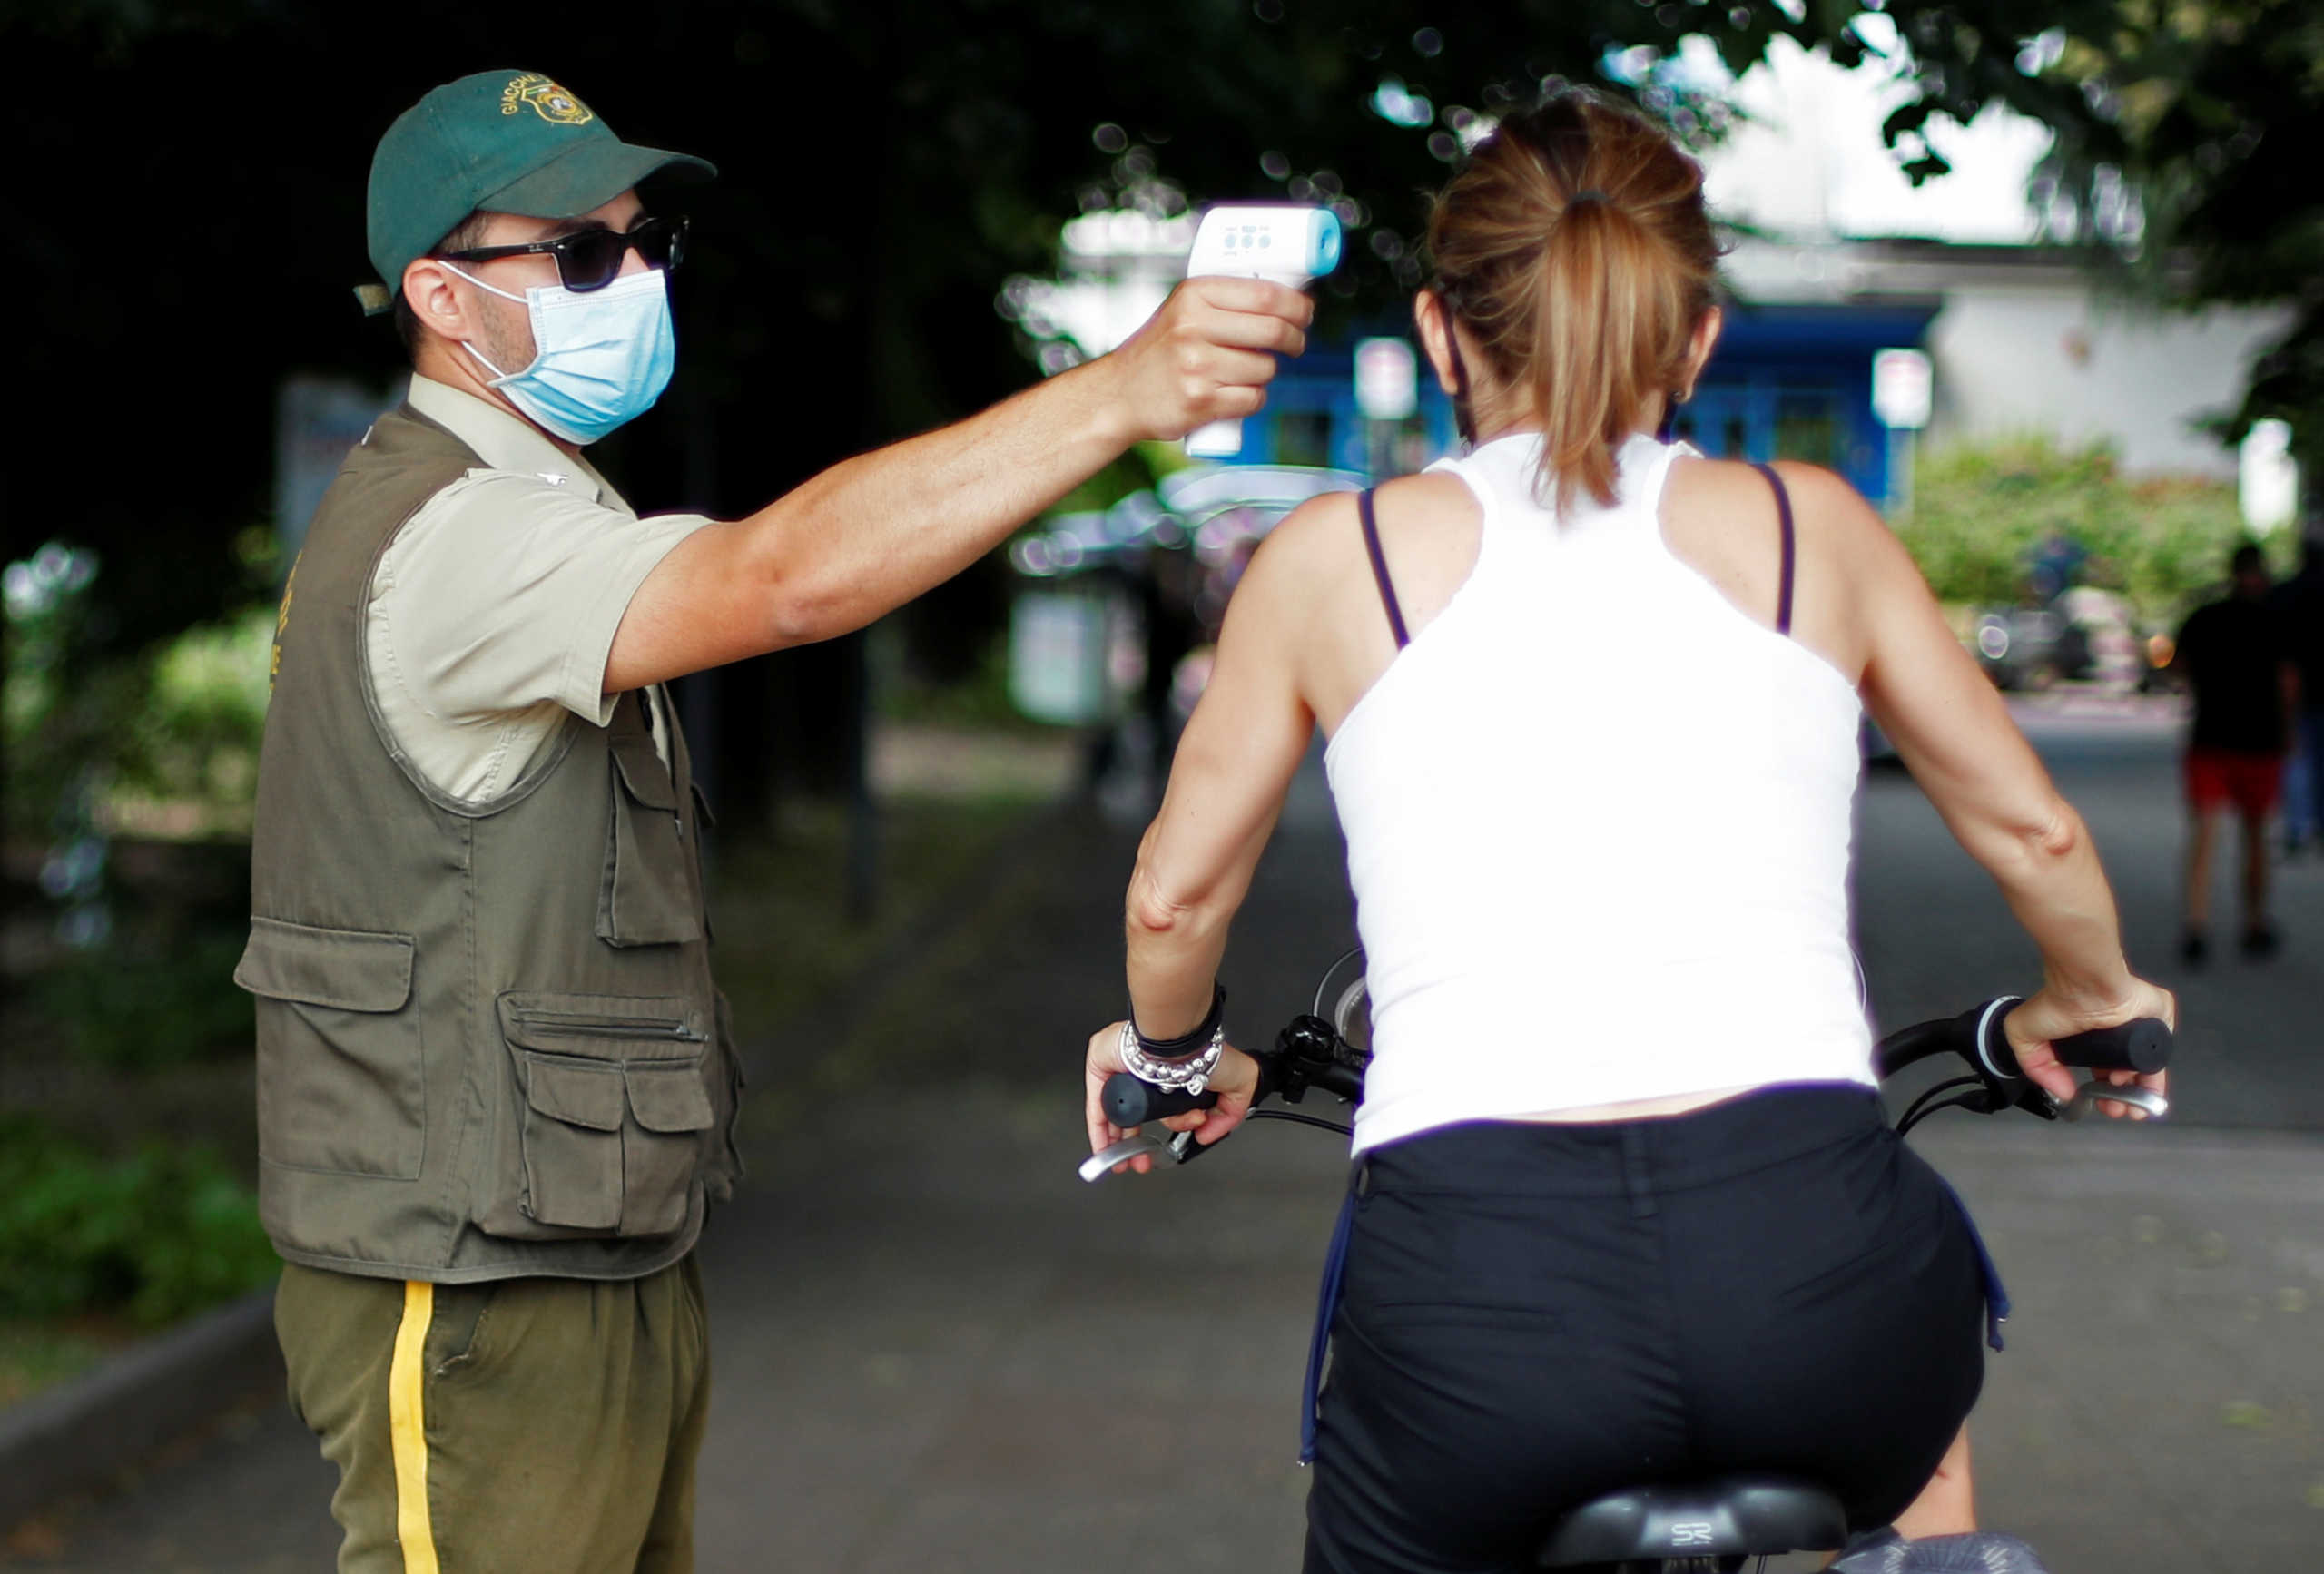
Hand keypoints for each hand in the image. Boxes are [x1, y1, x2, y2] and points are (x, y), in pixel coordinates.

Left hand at [1083, 1022, 1261, 1174]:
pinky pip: (1097, 1106)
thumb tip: (1209, 1131)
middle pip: (1144, 1116)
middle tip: (1153, 1155)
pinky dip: (1101, 1132)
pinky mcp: (1101, 1068)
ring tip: (1129, 1162)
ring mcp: (1123, 1070)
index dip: (1179, 1127)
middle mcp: (1149, 1072)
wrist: (1175, 1037)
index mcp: (1176, 1072)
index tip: (1190, 1134)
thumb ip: (1232, 1112)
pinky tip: (1107, 1151)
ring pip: (1118, 1114)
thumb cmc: (1203, 1049)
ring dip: (1122, 1145)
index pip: (1173, 1108)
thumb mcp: (1241, 1081)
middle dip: (1146, 1144)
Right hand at [1098, 277, 1313, 444]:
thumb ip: (1225, 301)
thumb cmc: (1160, 351)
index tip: (1304, 312)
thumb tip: (1287, 297)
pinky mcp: (1200, 401)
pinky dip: (1252, 399)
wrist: (1119, 394)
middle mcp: (1193, 327)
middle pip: (1274, 330)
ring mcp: (1196, 366)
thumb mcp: (1183, 310)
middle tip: (1295, 343)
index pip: (1266, 294)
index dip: (1297, 304)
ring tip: (1242, 372)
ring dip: (1266, 374)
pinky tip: (1233, 394)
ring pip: (1266, 369)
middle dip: (1295, 339)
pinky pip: (1253, 399)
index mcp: (1194, 295)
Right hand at [2002, 976, 2176, 1116]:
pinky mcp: (2159, 1019)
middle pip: (2130, 1077)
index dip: (2102, 1093)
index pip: (2103, 1073)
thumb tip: (2062, 1093)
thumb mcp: (2024, 1035)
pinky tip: (2140, 1082)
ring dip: (2140, 1093)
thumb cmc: (2059, 1001)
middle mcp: (2118, 1036)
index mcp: (2092, 1040)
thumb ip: (2036, 1068)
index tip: (2098, 1104)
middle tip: (2116, 1109)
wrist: (2086, 985)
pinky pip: (2164, 1051)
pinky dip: (2156, 1073)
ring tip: (2129, 1102)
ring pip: (2148, 1070)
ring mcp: (2141, 1028)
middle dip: (2123, 1100)